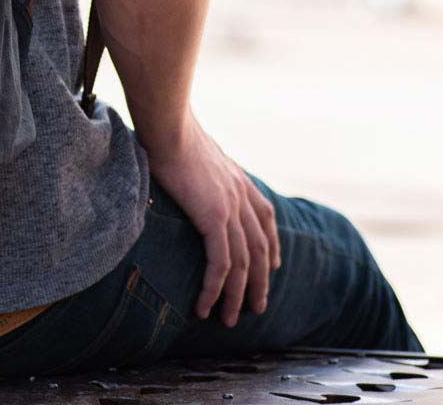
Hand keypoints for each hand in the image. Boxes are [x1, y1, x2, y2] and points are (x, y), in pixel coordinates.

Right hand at [147, 114, 280, 327]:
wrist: (168, 123)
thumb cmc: (170, 129)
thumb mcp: (193, 148)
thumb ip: (196, 164)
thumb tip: (179, 167)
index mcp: (237, 178)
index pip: (265, 215)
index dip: (272, 243)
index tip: (274, 264)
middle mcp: (240, 195)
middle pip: (260, 248)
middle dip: (261, 281)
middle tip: (257, 306)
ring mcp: (230, 207)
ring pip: (244, 264)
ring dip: (237, 295)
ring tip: (228, 318)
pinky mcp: (214, 217)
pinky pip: (220, 263)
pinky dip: (214, 288)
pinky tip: (204, 306)